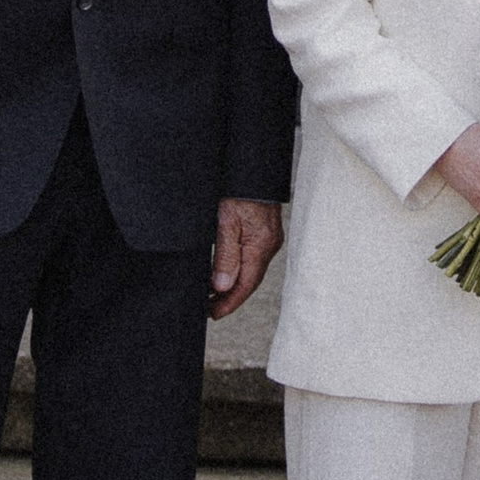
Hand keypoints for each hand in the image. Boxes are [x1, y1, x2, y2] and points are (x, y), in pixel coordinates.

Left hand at [209, 197, 282, 318]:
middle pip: (250, 281)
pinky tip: (227, 271)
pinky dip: (239, 269)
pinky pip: (253, 258)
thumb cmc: (239, 190)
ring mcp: (270, 238)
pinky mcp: (266, 231)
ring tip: (213, 295)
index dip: (228, 303)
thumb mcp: (226, 222)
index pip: (245, 285)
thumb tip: (221, 286)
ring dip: (234, 285)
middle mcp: (269, 245)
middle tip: (209, 309)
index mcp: (261, 246)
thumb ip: (225, 256)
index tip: (212, 314)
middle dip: (230, 298)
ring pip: (251, 270)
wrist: (253, 165)